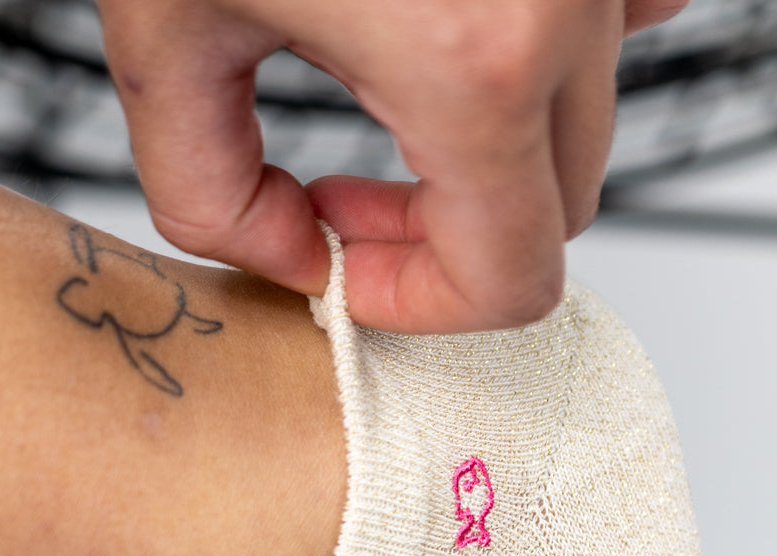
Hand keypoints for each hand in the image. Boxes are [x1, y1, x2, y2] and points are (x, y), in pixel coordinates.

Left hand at [97, 0, 687, 332]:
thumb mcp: (159, 28)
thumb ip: (212, 195)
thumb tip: (298, 261)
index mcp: (477, 59)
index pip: (515, 278)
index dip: (427, 305)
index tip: (351, 266)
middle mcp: (571, 3)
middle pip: (561, 210)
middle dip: (454, 235)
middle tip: (350, 193)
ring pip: (584, 122)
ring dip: (496, 152)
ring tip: (391, 100)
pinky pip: (616, 18)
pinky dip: (546, 54)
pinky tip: (463, 23)